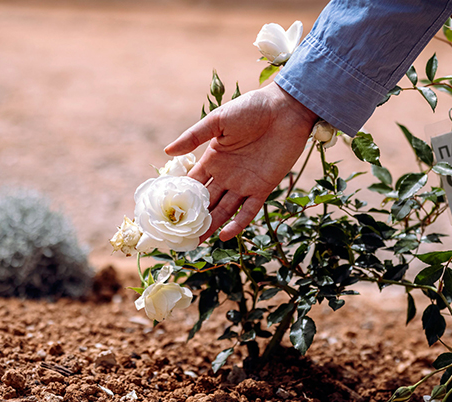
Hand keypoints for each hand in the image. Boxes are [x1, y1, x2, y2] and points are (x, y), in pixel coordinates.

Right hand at [165, 82, 317, 241]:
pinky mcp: (263, 188)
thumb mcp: (218, 120)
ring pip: (223, 210)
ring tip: (196, 242)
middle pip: (206, 202)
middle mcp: (226, 175)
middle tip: (178, 236)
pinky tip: (224, 235)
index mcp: (213, 159)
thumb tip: (167, 151)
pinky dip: (237, 224)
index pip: (192, 183)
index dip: (180, 198)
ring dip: (211, 225)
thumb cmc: (251, 108)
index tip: (165, 214)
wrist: (286, 109)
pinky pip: (248, 210)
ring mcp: (244, 183)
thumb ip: (193, 136)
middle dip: (193, 218)